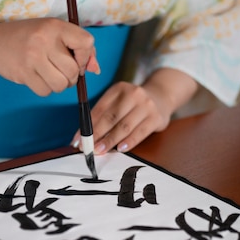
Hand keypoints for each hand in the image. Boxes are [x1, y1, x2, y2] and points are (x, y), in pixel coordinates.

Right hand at [0, 18, 98, 95]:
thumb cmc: (28, 38)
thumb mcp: (52, 33)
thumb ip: (76, 47)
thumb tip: (95, 68)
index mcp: (54, 26)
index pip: (85, 43)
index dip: (85, 57)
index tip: (77, 60)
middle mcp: (44, 40)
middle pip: (73, 70)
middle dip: (72, 76)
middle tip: (61, 71)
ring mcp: (32, 58)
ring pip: (61, 84)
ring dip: (59, 85)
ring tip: (50, 75)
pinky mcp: (23, 74)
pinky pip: (46, 92)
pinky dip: (45, 89)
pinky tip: (37, 78)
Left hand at [71, 69, 198, 152]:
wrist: (162, 97)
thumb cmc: (133, 104)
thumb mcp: (118, 102)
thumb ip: (103, 116)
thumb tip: (83, 137)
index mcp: (118, 89)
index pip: (99, 109)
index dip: (86, 126)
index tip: (77, 140)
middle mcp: (133, 94)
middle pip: (110, 118)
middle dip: (96, 135)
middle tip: (86, 147)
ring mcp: (146, 105)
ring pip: (124, 126)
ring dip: (110, 140)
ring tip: (99, 150)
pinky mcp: (156, 117)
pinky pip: (140, 132)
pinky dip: (129, 142)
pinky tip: (120, 149)